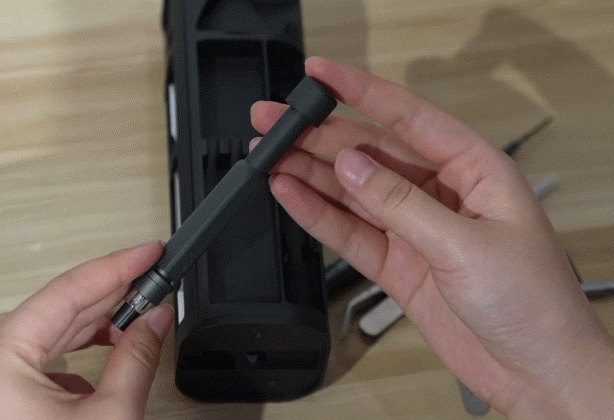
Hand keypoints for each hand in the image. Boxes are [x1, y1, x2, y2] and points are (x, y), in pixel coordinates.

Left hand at [0, 242, 173, 419]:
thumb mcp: (110, 418)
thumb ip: (136, 357)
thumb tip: (155, 318)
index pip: (67, 294)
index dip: (116, 268)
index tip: (148, 253)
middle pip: (57, 310)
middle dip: (111, 293)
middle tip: (153, 276)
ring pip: (50, 333)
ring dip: (98, 322)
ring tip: (140, 312)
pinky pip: (42, 358)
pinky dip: (79, 350)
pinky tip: (110, 349)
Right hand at [251, 57, 613, 418]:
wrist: (535, 371)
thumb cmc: (534, 303)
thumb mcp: (466, 244)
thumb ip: (401, 203)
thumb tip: (352, 166)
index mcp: (474, 169)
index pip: (408, 116)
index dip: (360, 91)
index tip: (320, 76)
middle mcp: (441, 192)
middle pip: (368, 152)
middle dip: (318, 136)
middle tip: (274, 124)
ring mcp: (414, 228)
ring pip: (352, 191)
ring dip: (310, 174)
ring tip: (269, 158)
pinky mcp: (397, 261)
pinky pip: (350, 231)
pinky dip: (318, 215)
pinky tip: (291, 195)